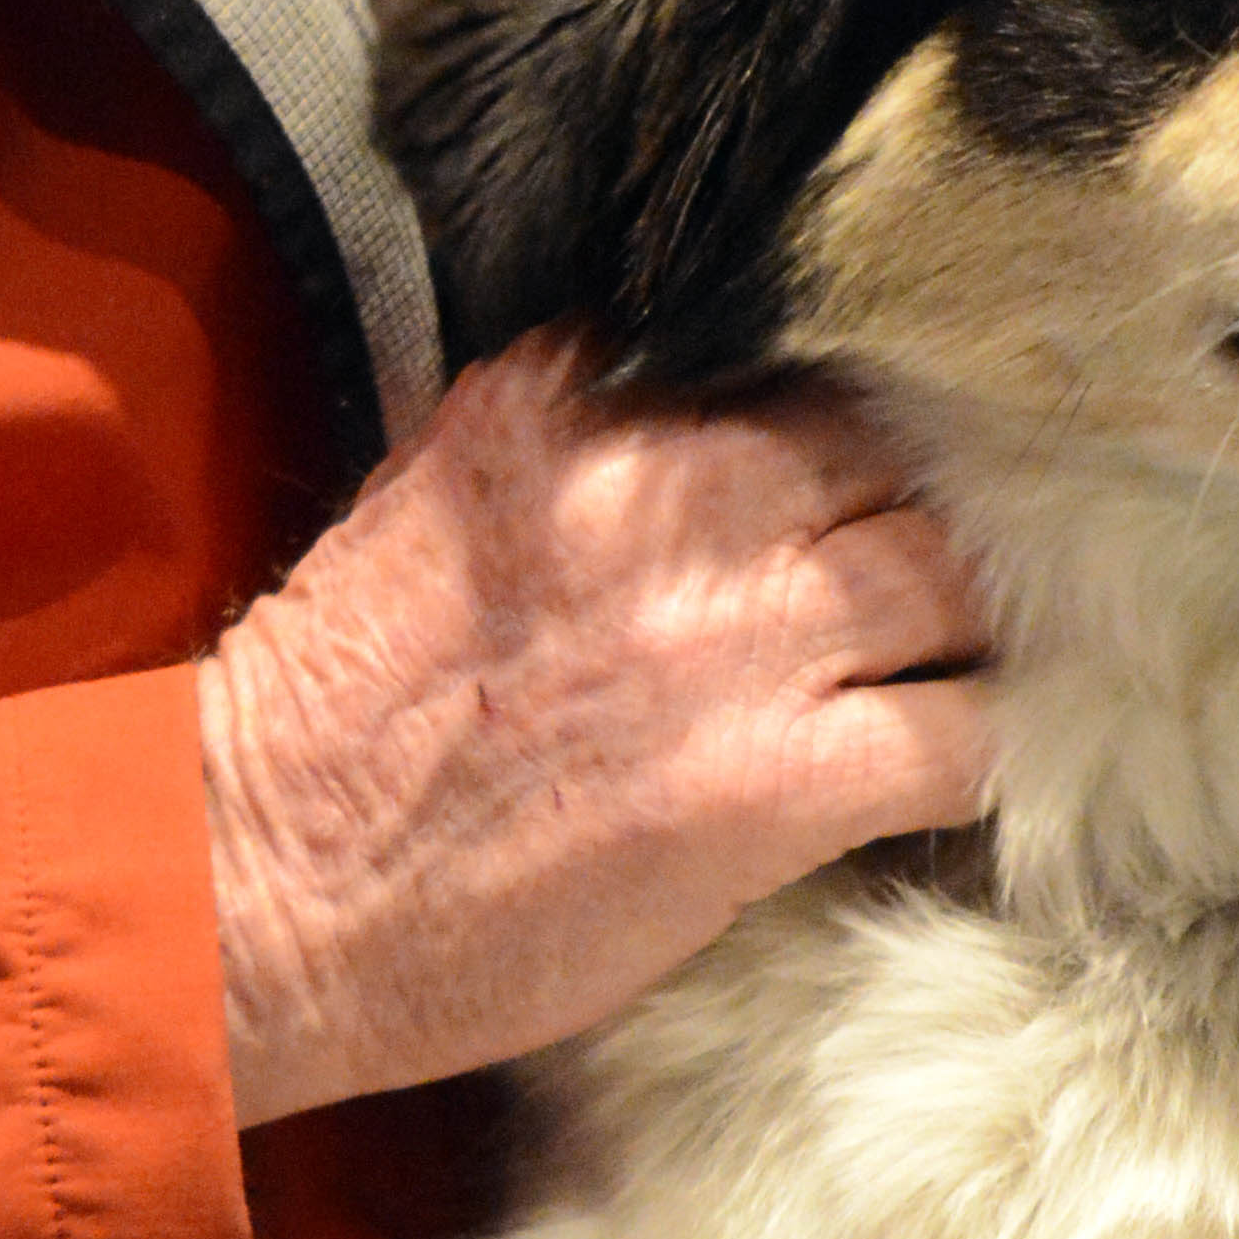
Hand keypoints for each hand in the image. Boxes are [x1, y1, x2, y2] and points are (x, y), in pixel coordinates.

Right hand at [195, 334, 992, 1119]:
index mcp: (571, 405)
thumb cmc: (327, 720)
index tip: (836, 472)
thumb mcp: (428, 499)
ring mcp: (740, 634)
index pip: (772, 354)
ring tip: (946, 661)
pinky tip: (943, 769)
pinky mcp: (781, 779)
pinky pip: (962, 735)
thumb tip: (669, 408)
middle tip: (911, 568)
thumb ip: (561, 435)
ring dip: (960, 622)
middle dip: (908, 506)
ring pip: (948, 575)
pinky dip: (978, 749)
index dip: (823, 421)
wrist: (261, 884)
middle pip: (884, 450)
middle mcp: (671, 491)